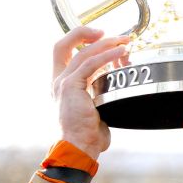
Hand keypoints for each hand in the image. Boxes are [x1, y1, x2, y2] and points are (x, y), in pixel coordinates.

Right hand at [52, 27, 129, 159]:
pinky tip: (121, 52)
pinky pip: (90, 64)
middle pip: (64, 44)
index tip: (100, 37)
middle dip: (86, 33)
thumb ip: (101, 92)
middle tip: (112, 34)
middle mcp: (58, 81)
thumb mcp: (96, 108)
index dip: (78, 39)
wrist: (79, 149)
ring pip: (82, 52)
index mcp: (61, 85)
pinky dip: (107, 55)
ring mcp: (63, 83)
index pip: (62, 53)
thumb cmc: (88, 136)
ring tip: (125, 42)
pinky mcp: (71, 86)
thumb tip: (120, 83)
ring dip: (106, 43)